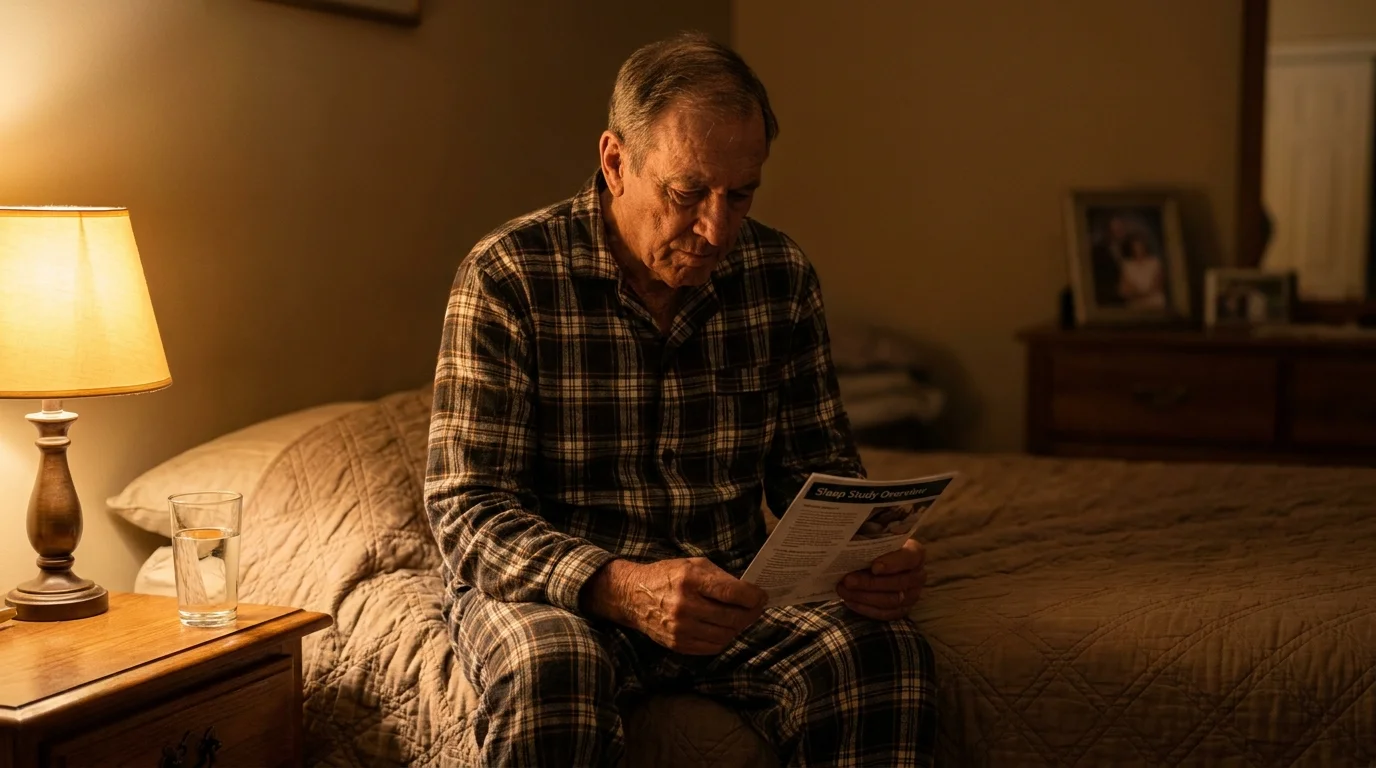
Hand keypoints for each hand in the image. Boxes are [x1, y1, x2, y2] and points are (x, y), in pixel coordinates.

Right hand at [582, 558, 766, 654]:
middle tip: (756, 608)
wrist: (632, 597)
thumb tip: (749, 593)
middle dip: (751, 613)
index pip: (733, 593)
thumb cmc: (667, 576)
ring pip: (726, 635)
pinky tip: (725, 628)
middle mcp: (686, 606)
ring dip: (739, 627)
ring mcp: (681, 628)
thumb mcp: (693, 565)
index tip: (762, 596)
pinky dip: (724, 638)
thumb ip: (721, 578)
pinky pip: (713, 646)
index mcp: (690, 580)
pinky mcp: (678, 644)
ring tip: (741, 618)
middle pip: (733, 617)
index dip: (753, 597)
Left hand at [836, 538, 926, 620]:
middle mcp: (918, 576)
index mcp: (916, 553)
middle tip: (848, 580)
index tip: (874, 567)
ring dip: (864, 596)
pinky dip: (866, 608)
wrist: (884, 564)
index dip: (893, 563)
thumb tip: (852, 542)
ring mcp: (912, 595)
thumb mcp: (878, 540)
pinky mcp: (902, 610)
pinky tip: (850, 601)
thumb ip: (872, 541)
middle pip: (897, 583)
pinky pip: (885, 613)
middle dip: (870, 583)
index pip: (909, 558)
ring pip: (890, 600)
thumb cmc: (880, 549)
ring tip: (843, 590)